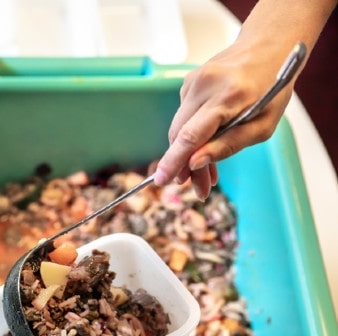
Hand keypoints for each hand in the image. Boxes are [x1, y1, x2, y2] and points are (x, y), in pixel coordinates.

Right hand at [153, 38, 296, 199]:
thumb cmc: (272, 88)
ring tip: (206, 173)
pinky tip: (206, 143)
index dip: (174, 161)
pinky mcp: (187, 83)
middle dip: (184, 165)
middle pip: (180, 135)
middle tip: (198, 188)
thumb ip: (229, 145)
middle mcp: (204, 86)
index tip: (162, 181)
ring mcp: (192, 82)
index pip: (190, 135)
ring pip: (179, 128)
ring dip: (188, 152)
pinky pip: (184, 117)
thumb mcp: (264, 126)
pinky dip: (191, 134)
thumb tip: (195, 163)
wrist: (268, 47)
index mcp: (228, 96)